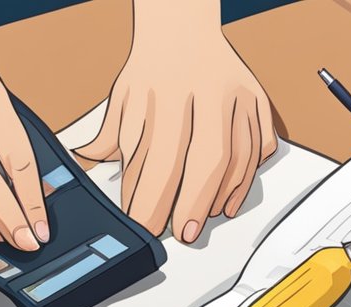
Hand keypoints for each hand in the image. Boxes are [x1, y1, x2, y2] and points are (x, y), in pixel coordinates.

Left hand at [77, 25, 276, 242]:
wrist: (181, 27)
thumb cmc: (150, 68)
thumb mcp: (121, 100)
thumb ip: (107, 143)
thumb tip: (91, 178)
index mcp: (165, 91)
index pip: (161, 158)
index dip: (155, 200)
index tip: (147, 228)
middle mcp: (206, 90)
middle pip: (207, 159)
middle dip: (194, 204)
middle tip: (185, 234)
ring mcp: (236, 94)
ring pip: (239, 156)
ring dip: (221, 196)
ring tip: (204, 220)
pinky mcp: (256, 99)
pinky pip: (259, 146)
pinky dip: (246, 178)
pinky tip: (227, 199)